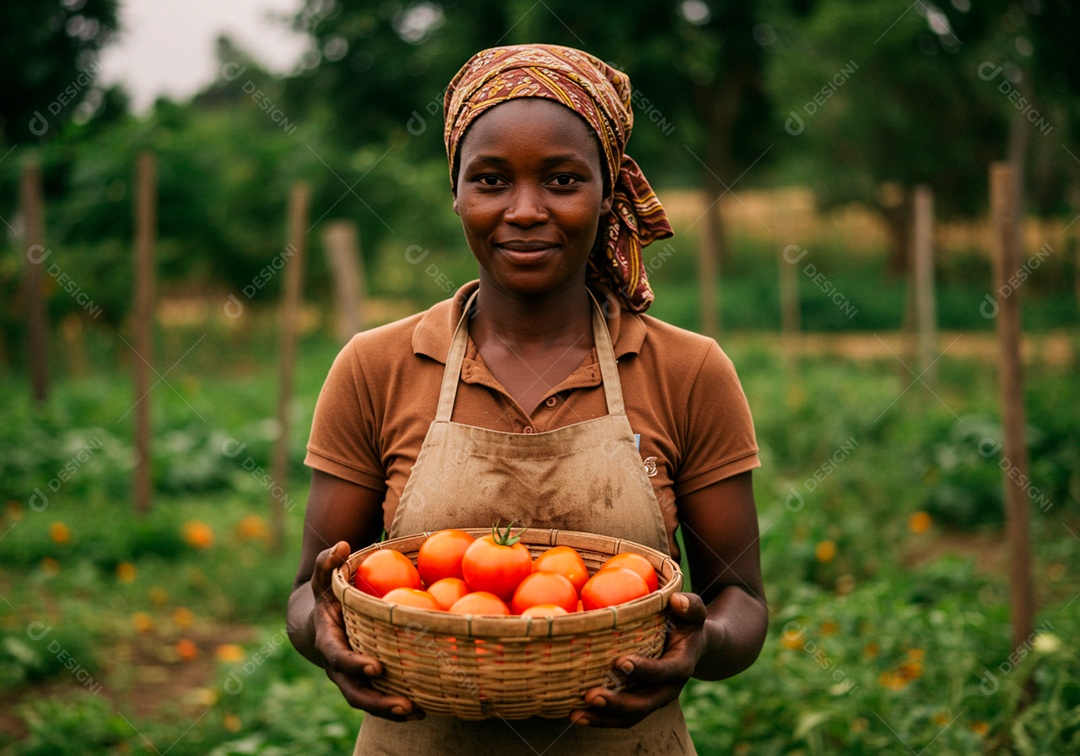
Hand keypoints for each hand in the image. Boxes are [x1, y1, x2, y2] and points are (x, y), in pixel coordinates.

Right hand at [311, 541, 424, 721]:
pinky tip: (427, 706)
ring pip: (369, 702)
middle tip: (406, 706)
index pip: (339, 658)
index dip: (355, 664)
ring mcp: (351, 678)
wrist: (313, 625)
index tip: (376, 667)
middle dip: (379, 703)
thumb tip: (341, 545)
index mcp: (329, 643)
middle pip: (355, 692)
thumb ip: (328, 562)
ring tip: (419, 712)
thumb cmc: (325, 596)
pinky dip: (399, 705)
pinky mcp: (366, 683)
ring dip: (392, 711)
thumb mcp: (323, 579)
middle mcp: (338, 668)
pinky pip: (380, 697)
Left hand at [570, 592, 707, 727]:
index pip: (665, 671)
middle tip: (590, 696)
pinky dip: (598, 719)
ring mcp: (653, 699)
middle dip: (617, 703)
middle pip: (645, 704)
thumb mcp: (693, 611)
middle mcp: (668, 688)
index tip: (620, 662)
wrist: (691, 646)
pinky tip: (574, 714)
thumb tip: (676, 600)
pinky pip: (620, 717)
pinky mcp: (639, 703)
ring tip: (576, 713)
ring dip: (603, 718)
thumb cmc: (685, 621)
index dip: (645, 670)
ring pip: (630, 717)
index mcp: (682, 665)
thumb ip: (690, 605)